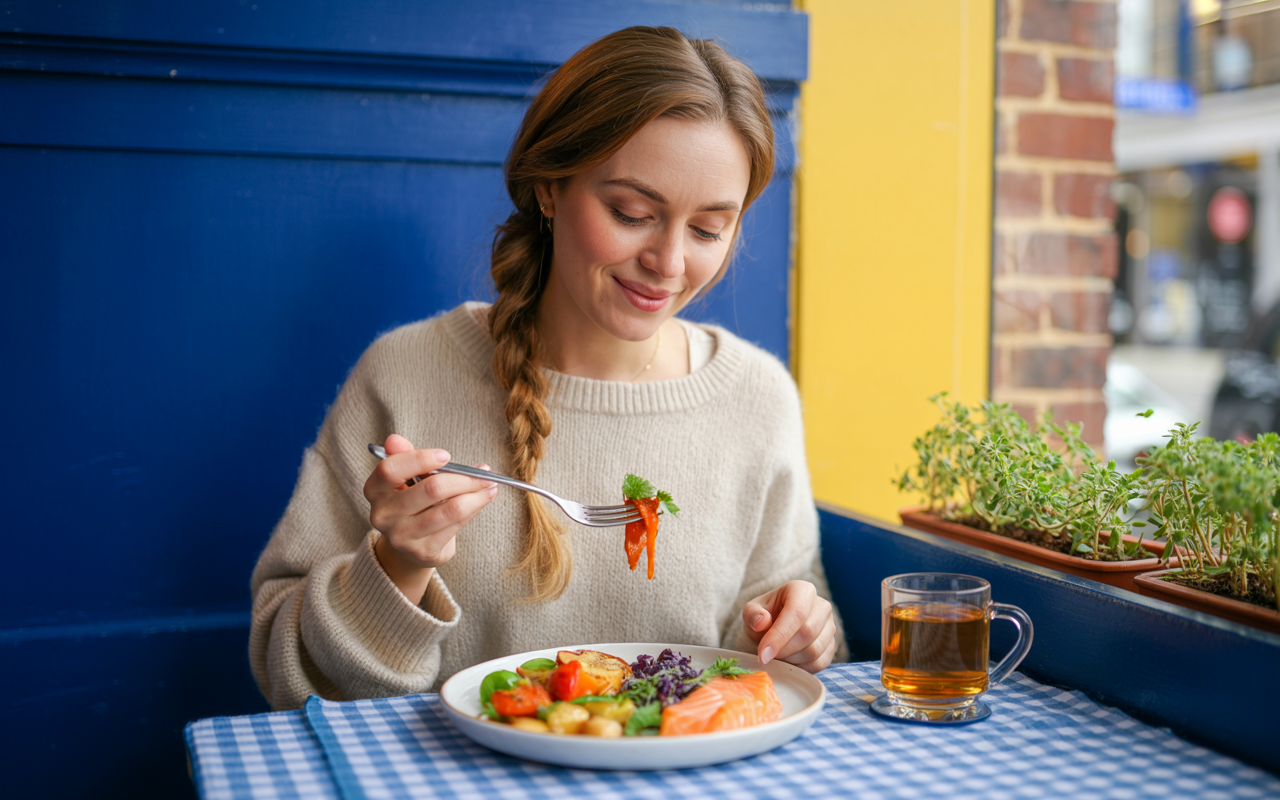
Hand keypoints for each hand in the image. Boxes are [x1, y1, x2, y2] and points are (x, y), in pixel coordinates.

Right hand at [364, 434, 497, 602]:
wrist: (412, 546)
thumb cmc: (413, 503)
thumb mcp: (407, 478)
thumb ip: (405, 458)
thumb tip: (395, 439)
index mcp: (375, 489)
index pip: (391, 470)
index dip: (420, 459)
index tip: (447, 455)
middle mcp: (383, 514)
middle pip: (431, 489)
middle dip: (464, 478)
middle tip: (485, 471)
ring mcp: (402, 536)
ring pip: (449, 509)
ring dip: (476, 494)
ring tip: (490, 484)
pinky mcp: (423, 550)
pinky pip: (456, 525)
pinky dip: (474, 508)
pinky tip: (483, 499)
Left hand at [741, 580, 836, 673]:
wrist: (773, 630)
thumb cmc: (763, 619)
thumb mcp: (751, 612)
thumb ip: (752, 614)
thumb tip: (762, 621)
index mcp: (802, 590)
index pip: (796, 612)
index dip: (779, 635)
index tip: (763, 654)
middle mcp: (822, 606)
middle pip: (808, 632)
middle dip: (784, 649)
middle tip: (767, 656)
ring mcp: (830, 626)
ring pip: (815, 650)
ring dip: (791, 660)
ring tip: (776, 656)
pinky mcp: (832, 646)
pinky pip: (820, 663)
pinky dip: (801, 668)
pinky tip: (787, 662)